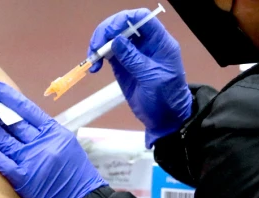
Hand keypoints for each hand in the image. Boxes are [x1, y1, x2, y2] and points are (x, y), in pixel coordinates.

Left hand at [0, 81, 107, 197]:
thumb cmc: (75, 174)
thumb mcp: (66, 144)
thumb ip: (45, 132)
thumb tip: (22, 119)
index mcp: (54, 131)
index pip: (27, 109)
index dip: (8, 96)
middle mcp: (42, 142)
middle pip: (13, 121)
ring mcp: (32, 160)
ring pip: (3, 139)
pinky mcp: (24, 179)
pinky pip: (3, 162)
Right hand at [89, 9, 192, 146]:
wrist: (164, 119)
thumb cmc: (166, 98)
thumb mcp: (152, 78)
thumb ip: (134, 59)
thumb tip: (116, 40)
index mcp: (159, 42)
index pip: (142, 18)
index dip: (124, 19)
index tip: (110, 32)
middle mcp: (145, 43)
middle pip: (123, 24)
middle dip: (106, 31)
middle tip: (96, 47)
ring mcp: (132, 53)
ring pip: (112, 37)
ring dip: (99, 44)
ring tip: (93, 59)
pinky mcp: (122, 64)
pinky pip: (107, 53)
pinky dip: (98, 57)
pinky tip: (94, 67)